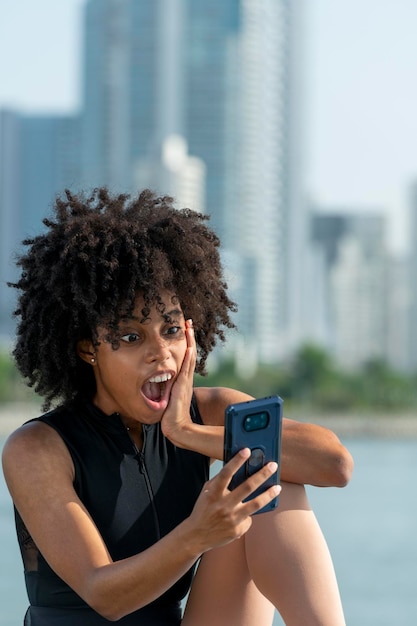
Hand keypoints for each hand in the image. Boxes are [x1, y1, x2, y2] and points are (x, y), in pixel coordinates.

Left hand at [161, 319, 195, 440]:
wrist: (176, 426)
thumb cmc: (170, 415)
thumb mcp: (167, 398)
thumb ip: (166, 390)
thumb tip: (157, 384)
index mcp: (182, 379)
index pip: (185, 357)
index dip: (186, 343)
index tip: (185, 331)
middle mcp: (186, 377)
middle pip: (190, 352)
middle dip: (189, 337)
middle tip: (189, 323)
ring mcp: (186, 380)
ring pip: (189, 356)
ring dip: (189, 341)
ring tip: (189, 328)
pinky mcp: (183, 385)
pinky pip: (186, 367)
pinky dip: (188, 357)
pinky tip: (188, 347)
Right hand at [185, 448, 280, 553]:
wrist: (196, 536)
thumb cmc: (204, 509)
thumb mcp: (206, 492)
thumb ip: (219, 481)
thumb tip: (237, 468)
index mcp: (213, 493)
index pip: (226, 473)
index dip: (236, 461)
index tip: (247, 450)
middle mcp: (223, 505)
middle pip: (247, 487)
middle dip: (262, 474)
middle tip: (273, 465)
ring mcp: (231, 518)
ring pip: (256, 504)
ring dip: (269, 494)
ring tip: (278, 487)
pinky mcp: (238, 530)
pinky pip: (249, 518)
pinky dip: (249, 513)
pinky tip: (246, 513)